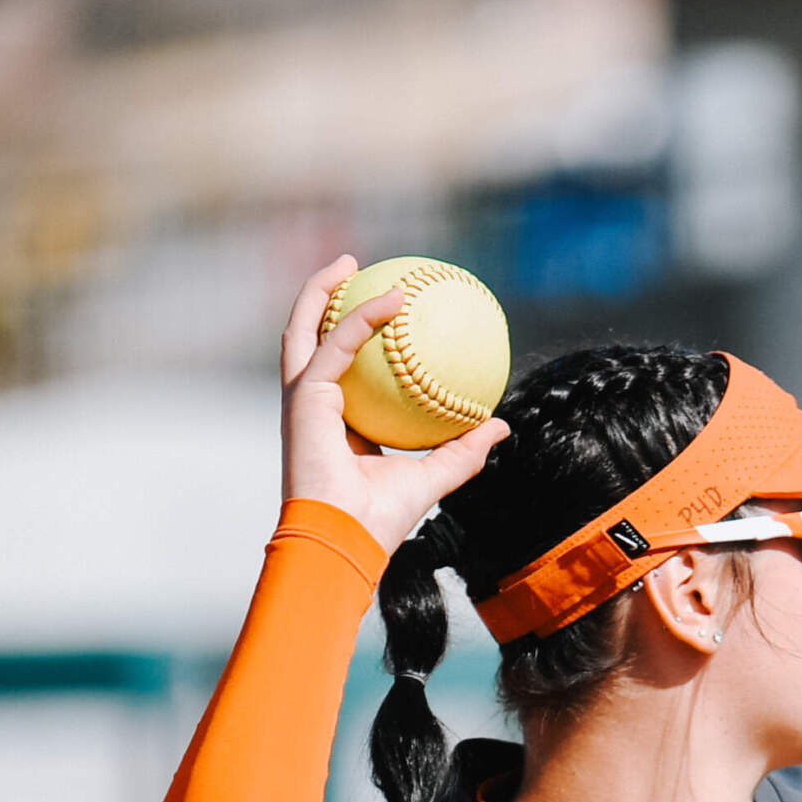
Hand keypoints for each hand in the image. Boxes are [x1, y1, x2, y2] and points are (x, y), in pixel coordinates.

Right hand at [278, 256, 506, 549]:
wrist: (346, 539)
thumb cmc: (381, 519)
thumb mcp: (433, 477)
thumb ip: (462, 450)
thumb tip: (499, 426)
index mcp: (335, 423)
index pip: (340, 369)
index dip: (353, 336)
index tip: (382, 311)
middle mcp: (312, 406)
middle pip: (309, 338)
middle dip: (324, 298)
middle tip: (353, 269)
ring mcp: (302, 399)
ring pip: (305, 328)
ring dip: (322, 290)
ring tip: (350, 263)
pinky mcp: (304, 396)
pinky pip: (338, 344)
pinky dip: (362, 318)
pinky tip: (392, 299)